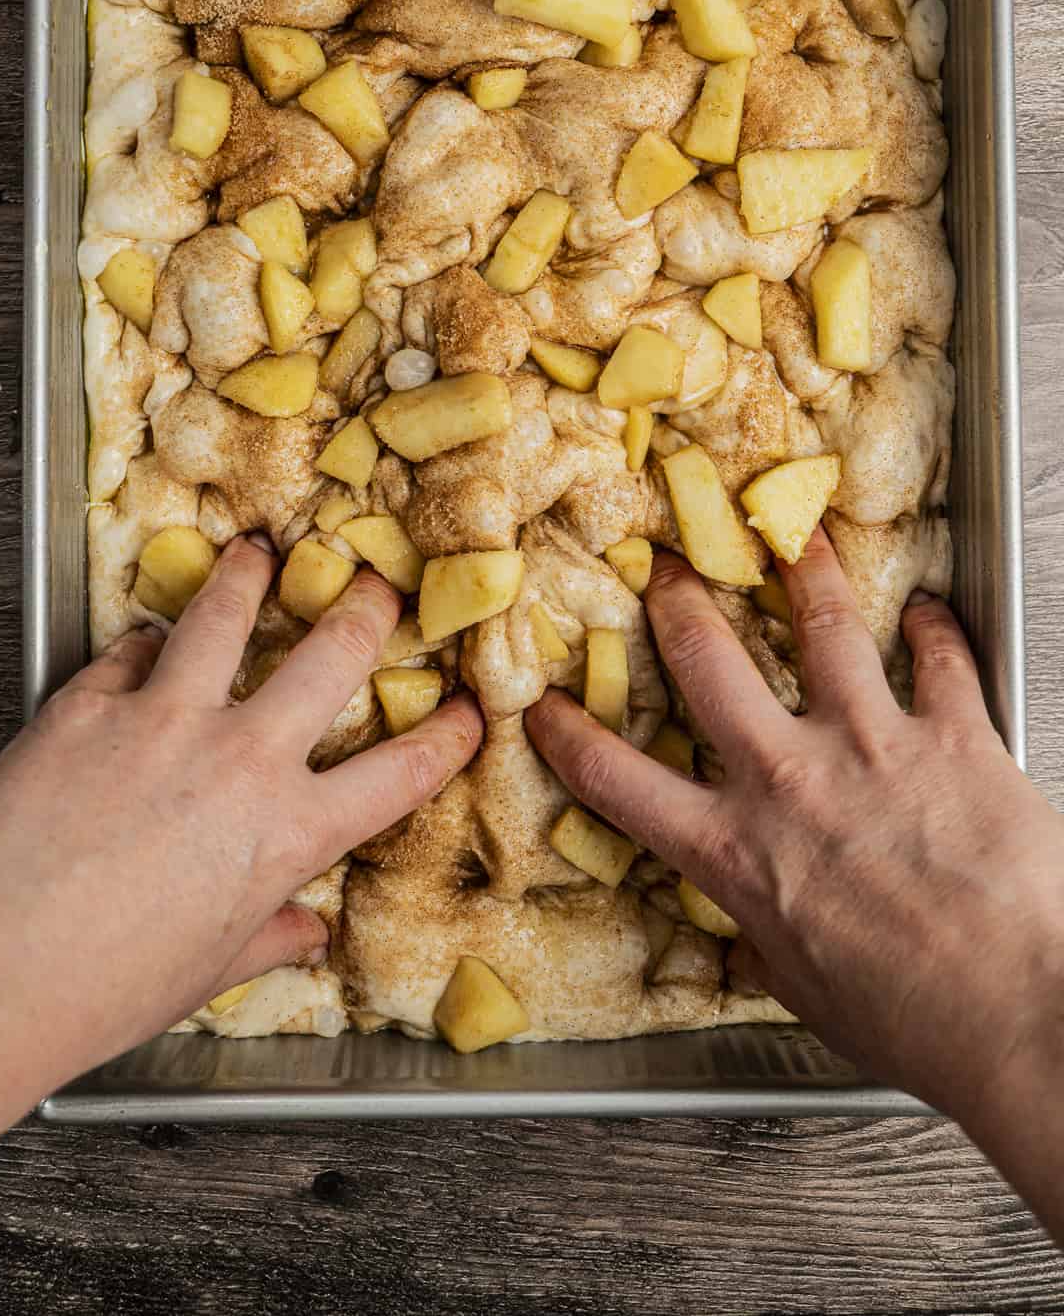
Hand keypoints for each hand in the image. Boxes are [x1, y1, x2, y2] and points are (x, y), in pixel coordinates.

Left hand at [0, 535, 480, 1226]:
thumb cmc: (99, 992)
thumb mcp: (209, 971)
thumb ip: (270, 935)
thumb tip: (307, 932)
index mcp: (288, 833)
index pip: (403, 772)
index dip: (448, 734)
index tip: (465, 710)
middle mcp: (241, 759)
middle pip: (333, 653)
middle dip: (367, 608)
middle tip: (376, 586)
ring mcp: (164, 719)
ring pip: (226, 613)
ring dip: (250, 577)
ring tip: (258, 553)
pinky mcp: (88, 702)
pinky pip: (130, 649)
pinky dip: (145, 643)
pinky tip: (144, 642)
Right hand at [525, 530, 1063, 1129]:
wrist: (1018, 1013)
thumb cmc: (914, 1022)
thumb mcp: (803, 991)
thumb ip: (764, 943)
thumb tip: (749, 939)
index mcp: (737, 851)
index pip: (618, 782)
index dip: (568, 737)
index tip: (545, 706)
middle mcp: (790, 779)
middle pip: (708, 661)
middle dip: (677, 601)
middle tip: (667, 566)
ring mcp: (872, 745)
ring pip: (825, 626)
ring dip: (806, 571)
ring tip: (795, 538)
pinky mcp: (956, 735)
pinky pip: (943, 660)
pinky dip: (935, 630)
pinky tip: (929, 612)